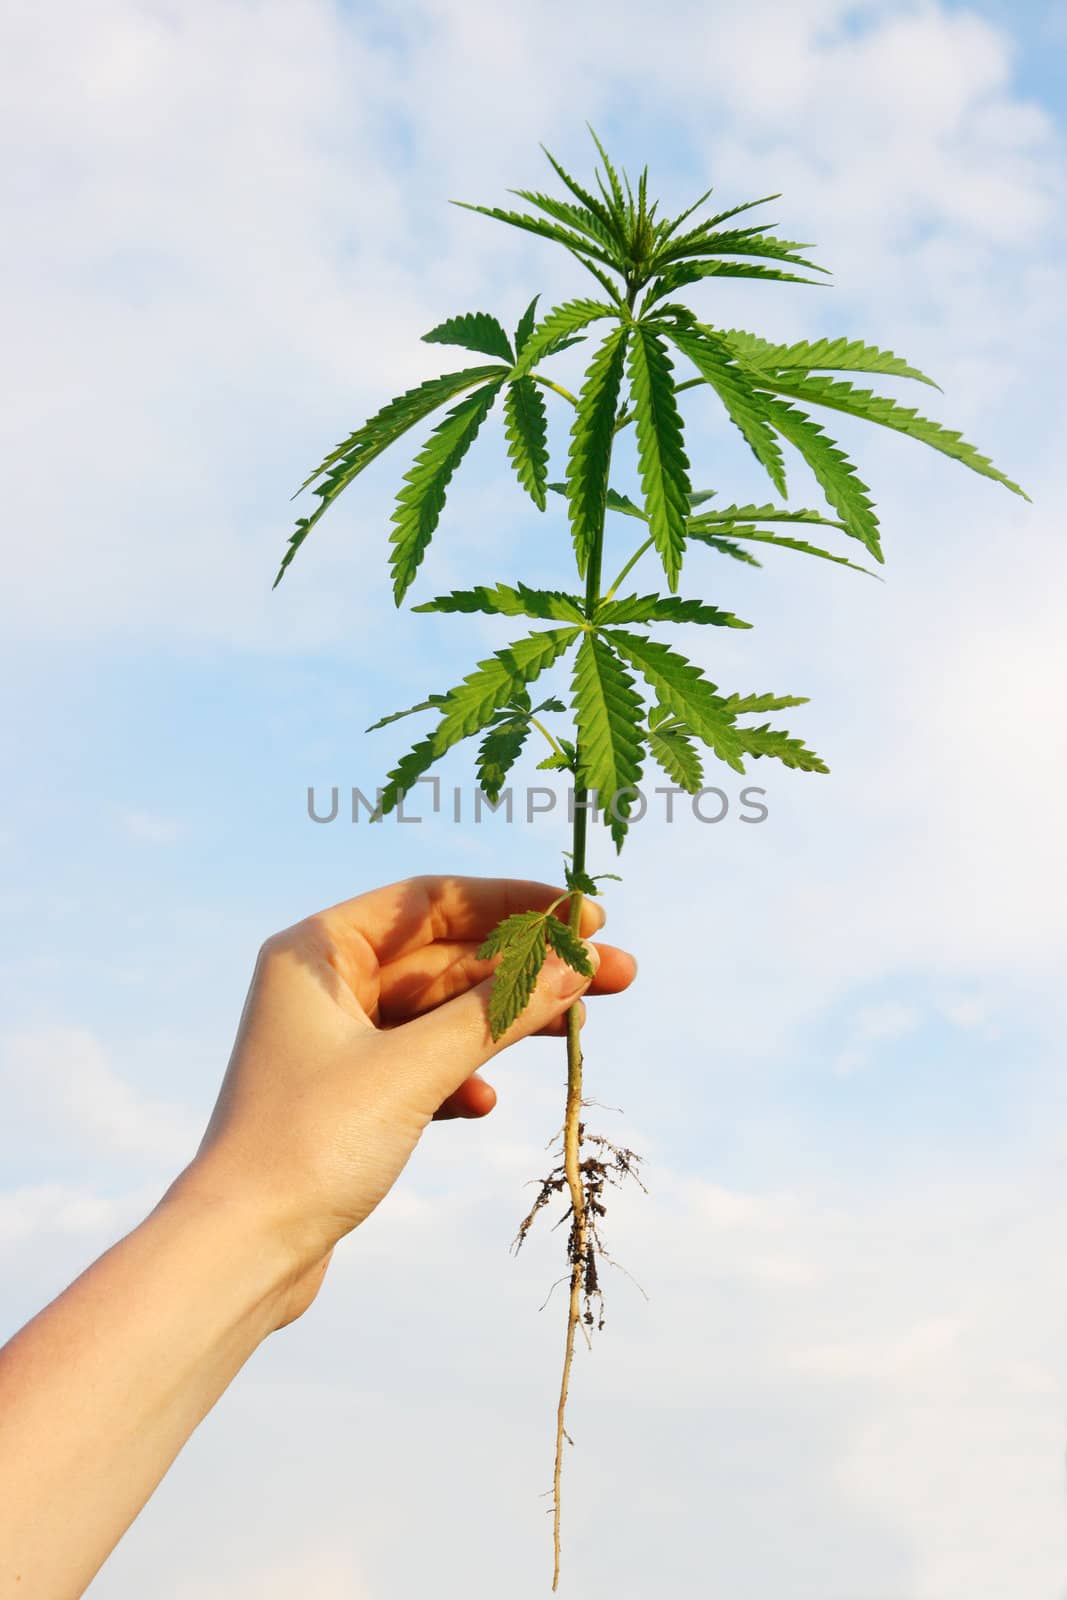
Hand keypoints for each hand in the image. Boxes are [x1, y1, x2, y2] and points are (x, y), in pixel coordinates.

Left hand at [185, 875, 636, 1325]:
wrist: (241, 1252)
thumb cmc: (311, 1143)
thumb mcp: (415, 1069)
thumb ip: (498, 1011)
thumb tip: (576, 963)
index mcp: (317, 951)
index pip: (433, 901)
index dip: (515, 903)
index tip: (585, 913)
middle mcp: (323, 986)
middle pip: (446, 957)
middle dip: (528, 966)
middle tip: (617, 971)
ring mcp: (335, 1044)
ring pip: (440, 1014)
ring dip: (507, 1022)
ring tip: (579, 1030)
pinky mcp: (347, 1099)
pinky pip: (421, 1066)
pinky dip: (459, 1076)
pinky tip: (486, 1101)